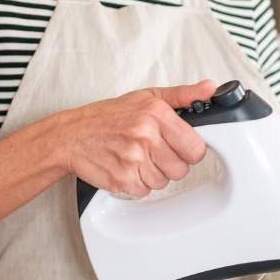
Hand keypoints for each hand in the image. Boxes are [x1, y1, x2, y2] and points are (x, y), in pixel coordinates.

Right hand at [49, 80, 215, 196]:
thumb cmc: (108, 116)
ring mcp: (133, 159)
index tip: (178, 146)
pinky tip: (125, 167)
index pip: (196, 148)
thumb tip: (209, 88)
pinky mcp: (122, 180)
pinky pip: (145, 191)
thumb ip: (182, 95)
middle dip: (169, 163)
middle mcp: (145, 135)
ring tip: (135, 157)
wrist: (70, 136)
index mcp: (155, 114)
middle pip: (182, 169)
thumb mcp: (146, 97)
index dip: (188, 150)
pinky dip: (137, 184)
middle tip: (151, 150)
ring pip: (163, 182)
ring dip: (152, 174)